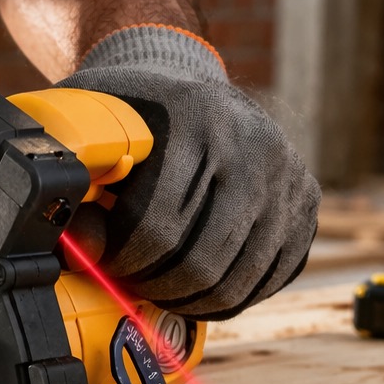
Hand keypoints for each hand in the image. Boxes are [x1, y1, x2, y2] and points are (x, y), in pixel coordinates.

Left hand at [58, 26, 318, 318]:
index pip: (158, 227)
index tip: (104, 261)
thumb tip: (84, 247)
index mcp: (195, 118)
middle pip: (202, 262)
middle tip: (130, 284)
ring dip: (189, 300)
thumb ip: (77, 183)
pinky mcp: (306, 200)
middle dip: (155, 287)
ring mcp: (287, 173)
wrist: (186, 83)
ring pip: (237, 280)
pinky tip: (196, 288)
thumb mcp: (89, 128)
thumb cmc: (129, 113)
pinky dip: (228, 299)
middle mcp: (253, 143)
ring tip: (158, 289)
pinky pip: (270, 279)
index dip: (122, 261)